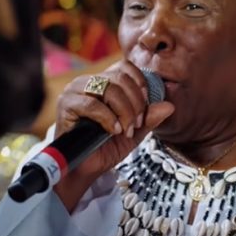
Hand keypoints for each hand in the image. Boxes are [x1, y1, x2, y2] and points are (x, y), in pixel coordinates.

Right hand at [53, 60, 174, 210]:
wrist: (83, 169)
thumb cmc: (103, 149)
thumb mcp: (133, 133)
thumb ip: (148, 118)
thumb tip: (170, 105)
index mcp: (101, 84)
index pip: (124, 67)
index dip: (140, 85)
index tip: (144, 110)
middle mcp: (86, 83)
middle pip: (120, 77)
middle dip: (135, 103)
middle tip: (135, 125)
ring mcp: (74, 92)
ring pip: (109, 88)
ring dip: (124, 111)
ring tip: (124, 130)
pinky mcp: (65, 105)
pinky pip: (92, 103)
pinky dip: (108, 118)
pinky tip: (112, 131)